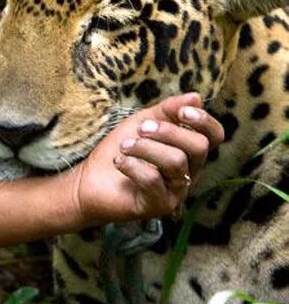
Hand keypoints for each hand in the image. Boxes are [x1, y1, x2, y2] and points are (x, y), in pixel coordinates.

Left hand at [68, 93, 224, 224]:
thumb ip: (168, 110)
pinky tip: (119, 162)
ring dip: (145, 148)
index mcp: (188, 151)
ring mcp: (175, 191)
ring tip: (124, 146)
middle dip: (169, 132)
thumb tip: (196, 97)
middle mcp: (189, 172)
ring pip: (176, 162)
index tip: (181, 112)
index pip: (214, 136)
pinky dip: (133, 166)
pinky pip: (153, 180)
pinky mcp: (158, 206)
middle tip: (141, 129)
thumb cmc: (120, 149)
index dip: (204, 121)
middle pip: (199, 147)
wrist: (89, 179)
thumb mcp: (142, 122)